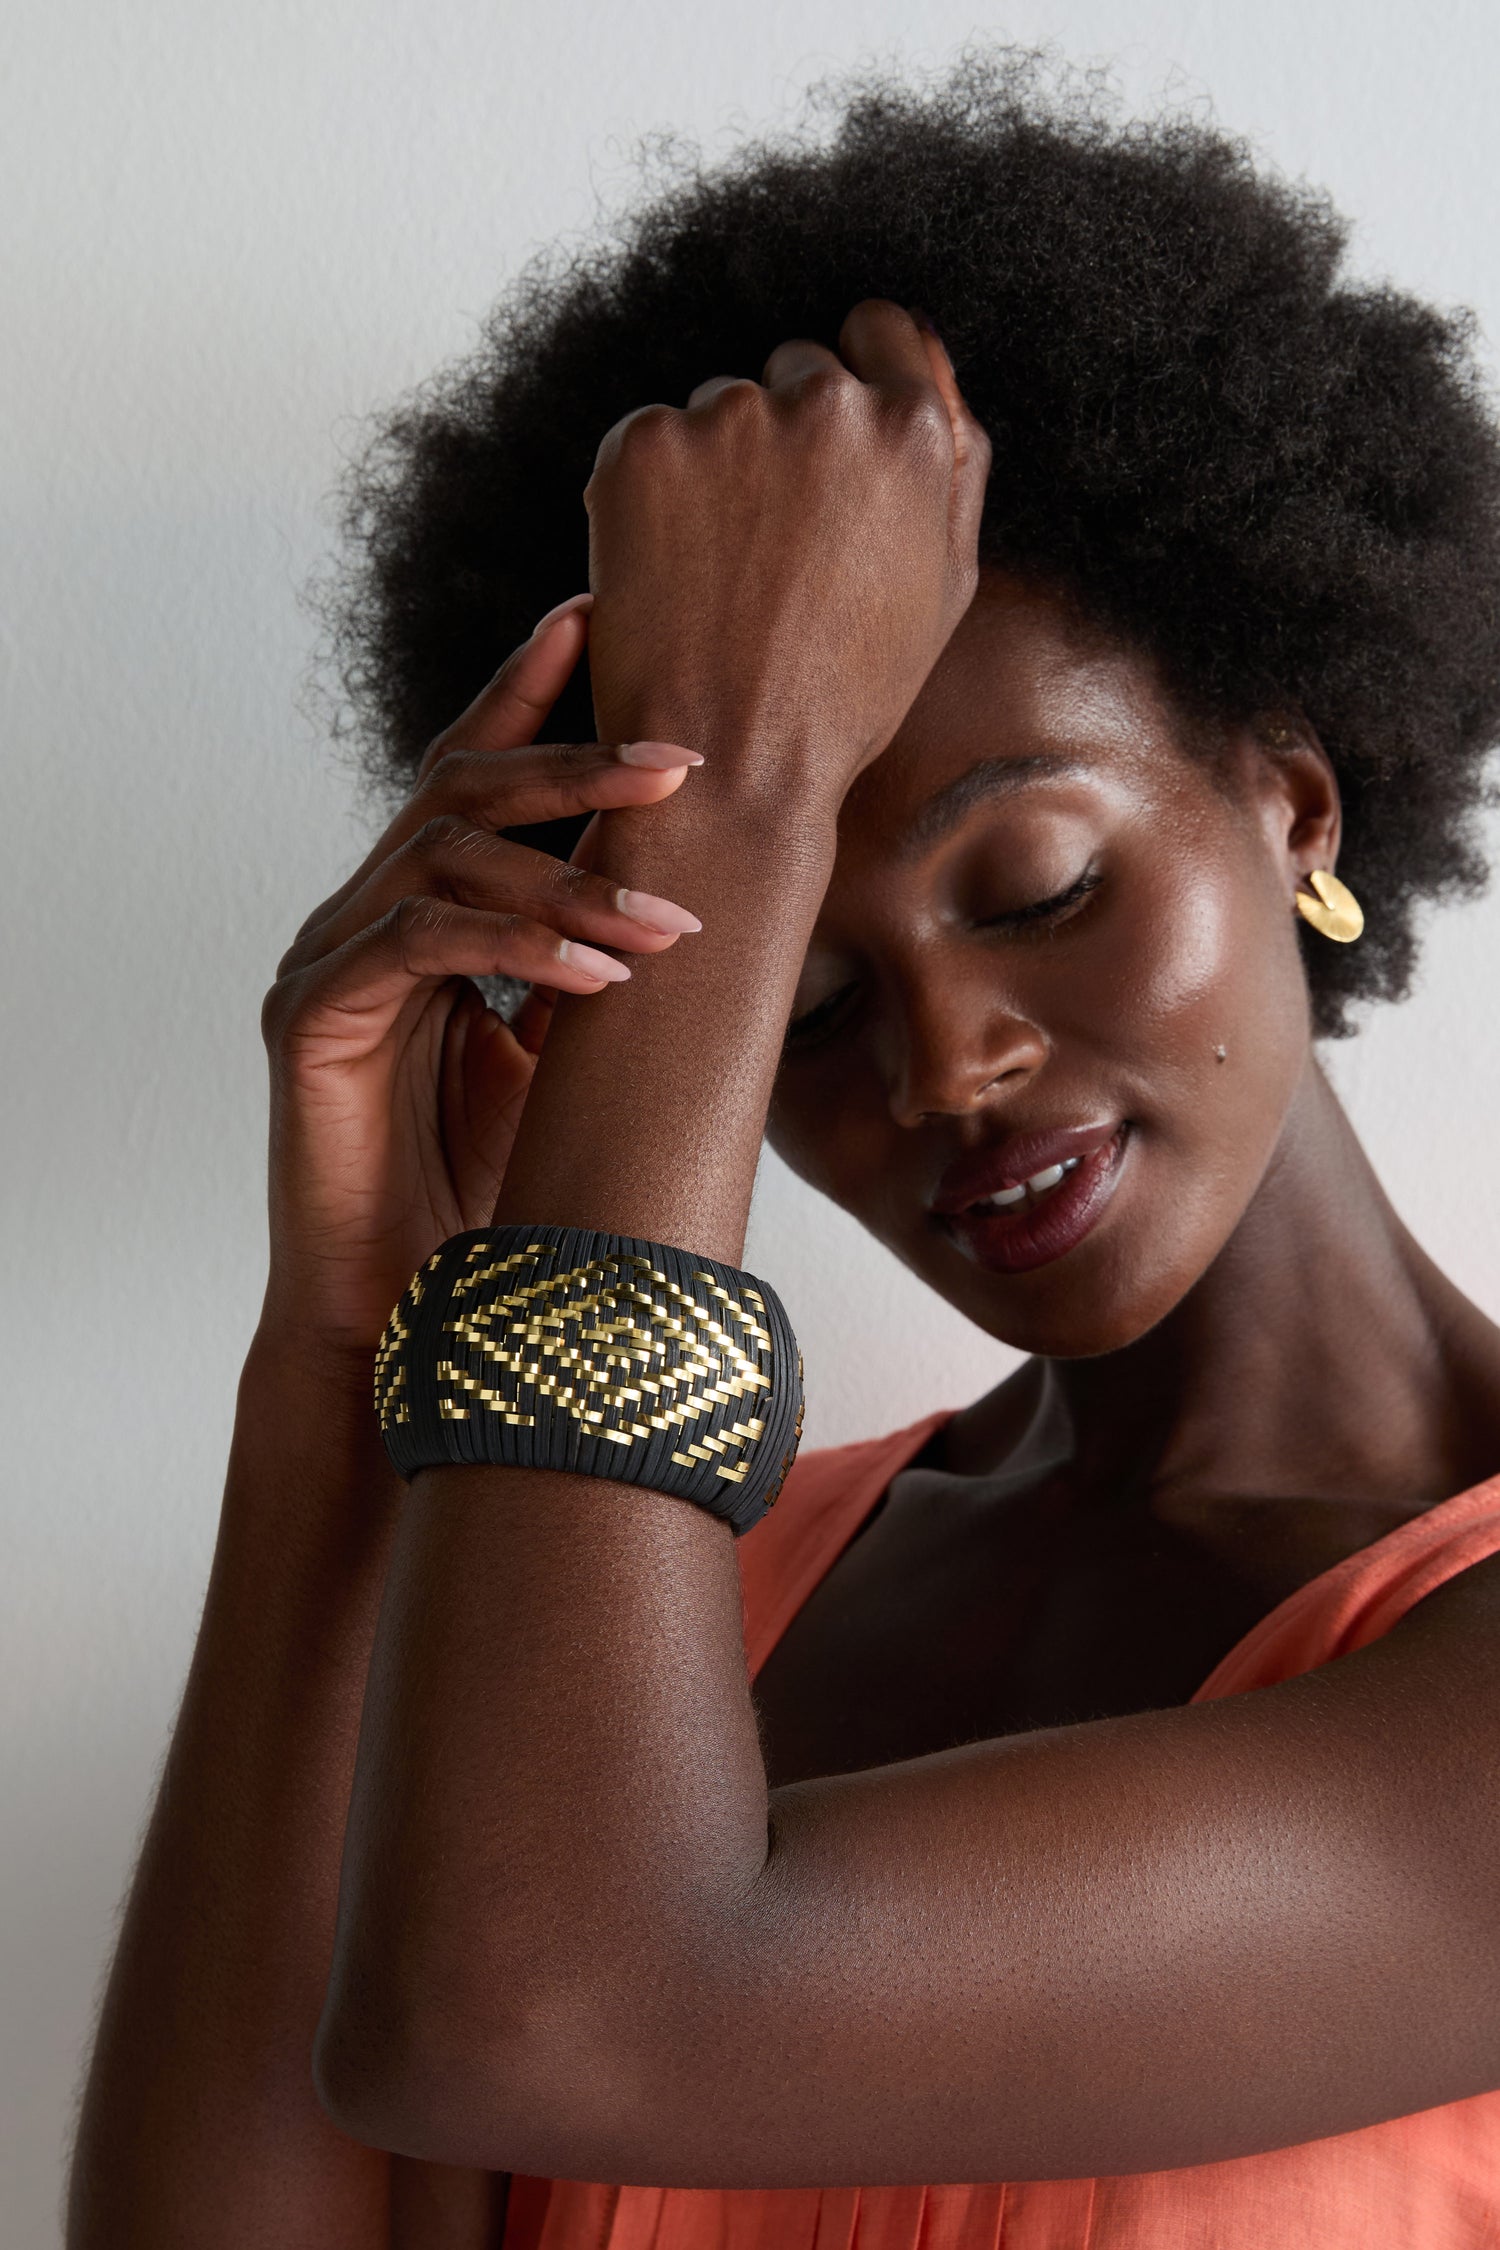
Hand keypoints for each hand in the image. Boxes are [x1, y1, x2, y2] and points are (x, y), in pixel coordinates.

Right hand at [258, 603, 702, 1350]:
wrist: (409, 1319)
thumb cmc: (489, 1191)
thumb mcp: (559, 1058)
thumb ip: (584, 969)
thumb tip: (691, 901)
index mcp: (418, 912)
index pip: (472, 777)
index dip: (527, 693)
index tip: (599, 619)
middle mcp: (362, 916)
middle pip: (460, 794)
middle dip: (573, 766)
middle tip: (681, 763)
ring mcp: (327, 962)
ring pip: (445, 862)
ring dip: (571, 883)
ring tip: (668, 925)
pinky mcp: (309, 1022)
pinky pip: (417, 948)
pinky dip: (513, 950)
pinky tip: (595, 978)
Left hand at [583, 300, 989, 802]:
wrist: (733, 764)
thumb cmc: (848, 691)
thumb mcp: (945, 580)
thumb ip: (954, 455)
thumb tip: (927, 344)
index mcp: (912, 429)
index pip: (879, 331)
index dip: (856, 387)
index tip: (830, 458)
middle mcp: (824, 403)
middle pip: (797, 372)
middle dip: (786, 440)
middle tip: (776, 555)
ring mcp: (726, 418)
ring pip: (718, 410)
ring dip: (716, 471)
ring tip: (725, 579)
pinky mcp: (643, 446)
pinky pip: (649, 440)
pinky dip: (650, 494)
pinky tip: (673, 573)